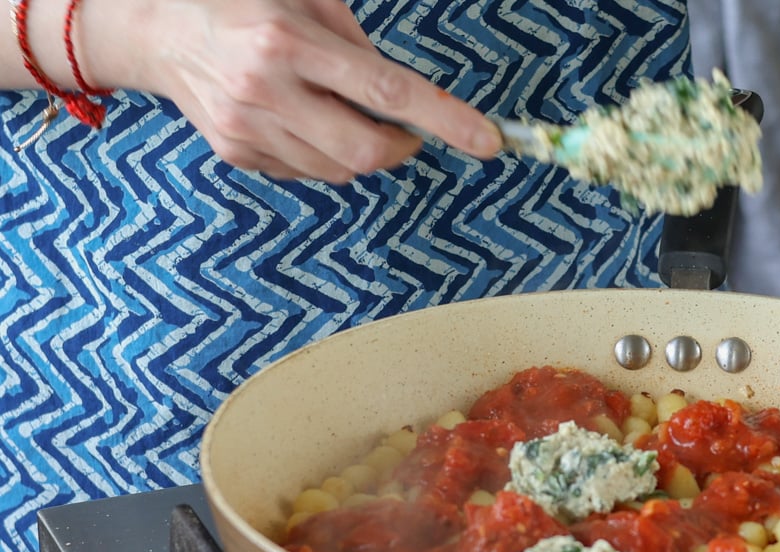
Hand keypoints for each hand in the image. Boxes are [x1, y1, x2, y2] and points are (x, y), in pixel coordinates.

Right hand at [88, 0, 501, 180]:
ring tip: (339, 110)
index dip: (443, 119)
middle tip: (408, 132)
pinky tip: (304, 120)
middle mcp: (266, 89)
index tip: (487, 141)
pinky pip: (307, 172)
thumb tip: (404, 94)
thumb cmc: (244, 4)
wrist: (157, 29)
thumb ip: (355, 42)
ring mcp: (247, 128)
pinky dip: (324, 154)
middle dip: (401, 147)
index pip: (384, 89)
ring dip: (362, 151)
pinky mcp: (236, 153)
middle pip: (365, 150)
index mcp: (288, 41)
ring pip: (339, 169)